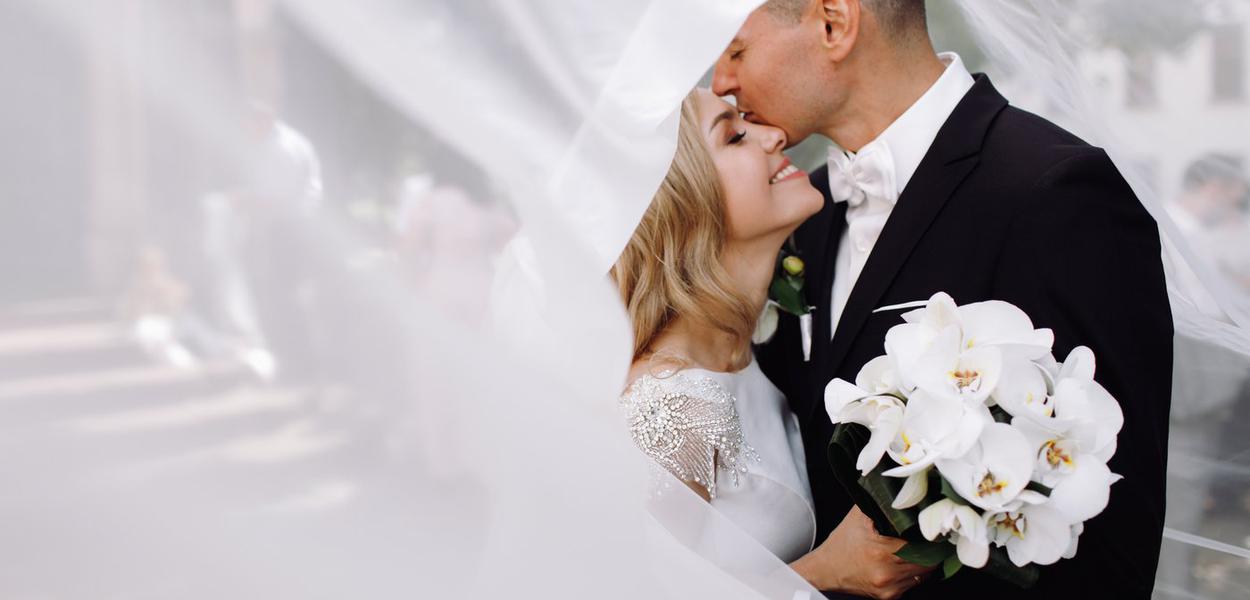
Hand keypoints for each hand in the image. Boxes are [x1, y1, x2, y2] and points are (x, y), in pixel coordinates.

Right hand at [791, 506, 932, 598]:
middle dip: (930, 549)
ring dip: (924, 562)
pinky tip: (903, 562)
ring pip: (923, 574)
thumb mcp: (859, 516)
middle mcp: (887, 572)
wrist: (825, 569)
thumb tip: (902, 490)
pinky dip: (912, 573)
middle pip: (927, 561)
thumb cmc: (842, 543)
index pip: (923, 545)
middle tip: (930, 538)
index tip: (932, 530)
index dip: (930, 537)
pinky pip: (913, 583)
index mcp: (882, 551)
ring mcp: (889, 588)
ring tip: (916, 549)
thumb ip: (880, 502)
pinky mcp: (889, 596)